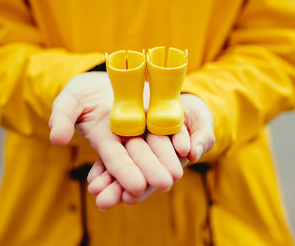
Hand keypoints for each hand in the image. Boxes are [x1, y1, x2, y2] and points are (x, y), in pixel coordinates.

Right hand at [49, 72, 186, 198]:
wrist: (103, 78)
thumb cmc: (82, 93)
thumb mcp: (70, 100)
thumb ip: (63, 117)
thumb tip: (57, 138)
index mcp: (104, 139)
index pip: (114, 159)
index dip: (123, 171)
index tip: (135, 186)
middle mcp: (126, 137)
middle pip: (140, 155)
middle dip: (152, 170)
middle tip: (166, 183)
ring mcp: (142, 126)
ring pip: (156, 145)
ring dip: (166, 160)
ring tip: (178, 173)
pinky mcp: (155, 113)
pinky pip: (167, 126)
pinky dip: (175, 136)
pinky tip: (186, 147)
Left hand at [88, 93, 215, 208]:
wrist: (177, 93)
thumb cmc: (194, 113)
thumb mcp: (202, 120)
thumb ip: (202, 136)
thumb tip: (193, 154)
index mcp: (171, 157)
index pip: (156, 175)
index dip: (144, 188)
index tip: (129, 198)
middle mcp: (152, 156)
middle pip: (135, 174)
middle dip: (119, 188)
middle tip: (104, 201)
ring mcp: (138, 148)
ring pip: (123, 167)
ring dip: (108, 181)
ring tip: (94, 191)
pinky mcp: (125, 138)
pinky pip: (113, 155)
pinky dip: (102, 168)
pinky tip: (92, 179)